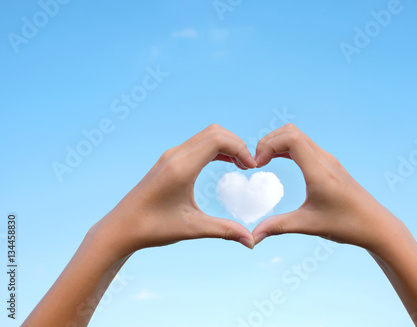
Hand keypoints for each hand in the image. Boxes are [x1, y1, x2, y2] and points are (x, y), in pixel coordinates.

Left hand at [95, 124, 256, 256]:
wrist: (121, 227)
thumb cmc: (153, 228)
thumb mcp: (193, 229)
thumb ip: (225, 231)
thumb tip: (252, 241)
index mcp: (181, 168)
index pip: (217, 139)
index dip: (240, 148)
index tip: (251, 168)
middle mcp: (175, 155)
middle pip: (214, 132)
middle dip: (237, 144)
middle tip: (248, 166)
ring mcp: (170, 156)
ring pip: (206, 135)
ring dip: (226, 144)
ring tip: (240, 165)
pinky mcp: (168, 160)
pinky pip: (197, 144)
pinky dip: (215, 148)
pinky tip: (224, 163)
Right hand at [252, 124, 398, 250]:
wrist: (375, 225)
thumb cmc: (346, 225)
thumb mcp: (308, 225)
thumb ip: (278, 227)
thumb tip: (254, 237)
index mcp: (319, 171)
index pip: (291, 138)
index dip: (269, 145)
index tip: (258, 165)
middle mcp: (324, 160)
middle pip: (291, 131)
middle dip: (269, 141)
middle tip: (257, 162)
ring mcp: (328, 160)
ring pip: (298, 136)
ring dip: (277, 143)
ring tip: (263, 162)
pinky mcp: (329, 165)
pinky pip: (304, 146)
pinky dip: (287, 148)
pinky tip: (278, 162)